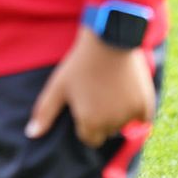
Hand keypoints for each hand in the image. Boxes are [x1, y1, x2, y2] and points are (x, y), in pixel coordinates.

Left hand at [26, 26, 155, 147]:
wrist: (109, 39)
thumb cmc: (80, 63)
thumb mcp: (58, 86)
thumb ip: (44, 112)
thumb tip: (31, 134)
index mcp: (90, 123)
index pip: (89, 138)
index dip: (85, 122)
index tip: (85, 102)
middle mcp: (112, 124)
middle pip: (107, 132)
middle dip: (102, 119)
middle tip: (98, 92)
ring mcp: (130, 115)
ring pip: (124, 124)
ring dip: (119, 113)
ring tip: (110, 88)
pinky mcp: (146, 105)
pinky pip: (142, 118)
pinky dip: (137, 109)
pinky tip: (127, 92)